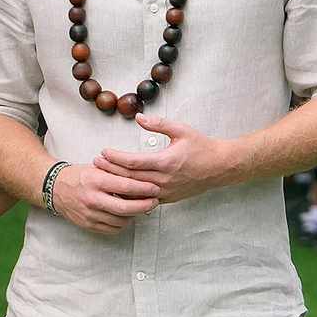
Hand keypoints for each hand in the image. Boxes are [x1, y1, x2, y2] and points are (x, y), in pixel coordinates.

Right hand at [48, 162, 158, 235]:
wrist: (55, 188)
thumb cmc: (78, 176)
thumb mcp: (97, 168)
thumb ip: (116, 174)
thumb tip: (141, 179)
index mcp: (96, 181)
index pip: (126, 186)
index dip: (144, 188)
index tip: (155, 188)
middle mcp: (92, 198)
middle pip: (125, 207)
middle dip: (144, 205)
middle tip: (153, 202)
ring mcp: (90, 214)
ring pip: (121, 220)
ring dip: (133, 215)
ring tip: (139, 207)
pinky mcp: (88, 224)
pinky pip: (112, 229)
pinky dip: (121, 223)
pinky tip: (124, 215)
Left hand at [94, 115, 225, 204]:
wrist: (221, 167)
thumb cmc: (202, 147)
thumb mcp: (182, 130)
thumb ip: (158, 124)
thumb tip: (138, 117)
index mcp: (166, 162)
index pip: (133, 162)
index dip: (115, 157)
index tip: (103, 152)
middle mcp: (164, 180)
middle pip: (130, 177)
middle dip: (110, 170)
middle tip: (95, 163)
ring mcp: (166, 192)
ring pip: (135, 191)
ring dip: (117, 184)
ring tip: (102, 177)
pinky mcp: (168, 198)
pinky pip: (145, 199)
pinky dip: (131, 196)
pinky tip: (119, 192)